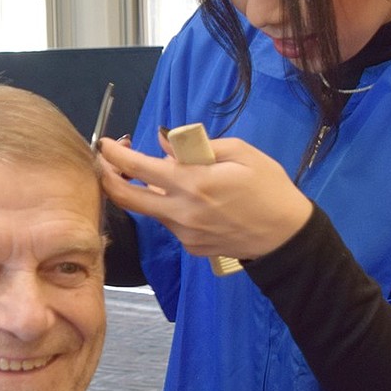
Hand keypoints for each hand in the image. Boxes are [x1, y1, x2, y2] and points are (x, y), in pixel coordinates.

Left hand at [98, 133, 312, 260]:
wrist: (286, 236)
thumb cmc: (269, 187)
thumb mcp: (241, 152)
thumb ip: (198, 146)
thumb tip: (163, 142)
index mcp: (194, 183)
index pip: (139, 167)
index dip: (114, 154)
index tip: (104, 143)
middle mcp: (182, 212)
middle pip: (126, 198)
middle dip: (107, 178)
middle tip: (104, 162)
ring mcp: (184, 233)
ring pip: (150, 210)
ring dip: (145, 190)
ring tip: (160, 173)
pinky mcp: (191, 247)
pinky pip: (170, 222)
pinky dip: (170, 206)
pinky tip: (191, 199)